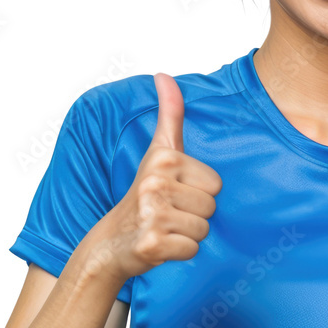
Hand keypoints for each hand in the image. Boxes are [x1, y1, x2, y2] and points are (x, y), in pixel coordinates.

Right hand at [96, 73, 222, 280]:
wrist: (111, 242)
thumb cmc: (143, 193)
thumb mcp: (158, 150)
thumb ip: (169, 113)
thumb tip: (164, 75)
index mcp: (163, 159)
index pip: (215, 183)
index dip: (198, 192)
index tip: (174, 192)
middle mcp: (154, 184)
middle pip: (211, 207)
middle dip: (194, 215)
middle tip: (168, 213)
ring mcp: (151, 215)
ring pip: (203, 230)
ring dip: (187, 234)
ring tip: (164, 227)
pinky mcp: (151, 244)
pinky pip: (192, 250)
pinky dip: (179, 253)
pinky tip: (160, 245)